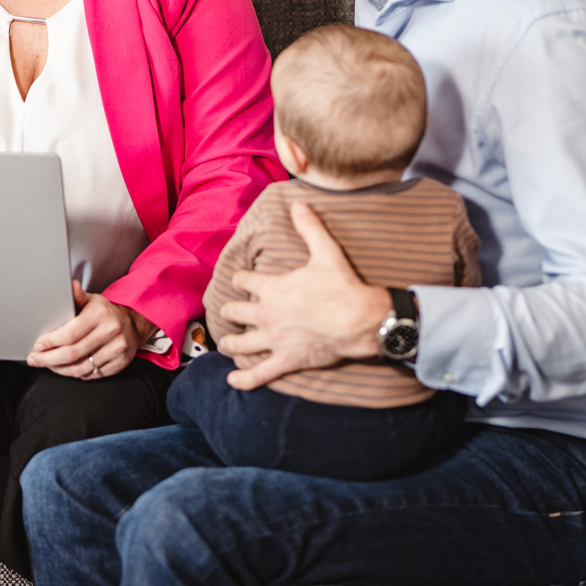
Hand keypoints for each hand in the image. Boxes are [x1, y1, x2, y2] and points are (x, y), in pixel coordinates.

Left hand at [26, 280, 154, 379]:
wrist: (133, 325)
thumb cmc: (105, 313)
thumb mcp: (92, 300)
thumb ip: (77, 296)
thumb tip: (69, 285)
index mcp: (100, 314)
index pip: (69, 334)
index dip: (50, 342)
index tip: (37, 345)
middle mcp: (110, 332)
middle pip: (72, 354)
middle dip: (48, 359)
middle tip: (35, 359)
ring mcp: (116, 350)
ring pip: (80, 368)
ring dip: (59, 369)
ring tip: (48, 365)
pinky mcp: (119, 364)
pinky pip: (90, 375)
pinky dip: (75, 374)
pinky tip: (65, 368)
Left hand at [219, 201, 390, 389]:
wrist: (360, 320)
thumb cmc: (342, 286)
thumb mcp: (326, 251)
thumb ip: (309, 226)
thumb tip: (299, 203)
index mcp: (271, 288)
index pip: (243, 281)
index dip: (240, 279)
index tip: (240, 280)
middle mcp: (266, 314)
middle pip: (235, 311)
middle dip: (230, 310)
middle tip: (229, 311)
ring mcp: (274, 339)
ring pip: (239, 344)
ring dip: (229, 343)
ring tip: (225, 343)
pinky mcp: (286, 360)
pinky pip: (259, 374)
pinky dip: (244, 380)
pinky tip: (233, 382)